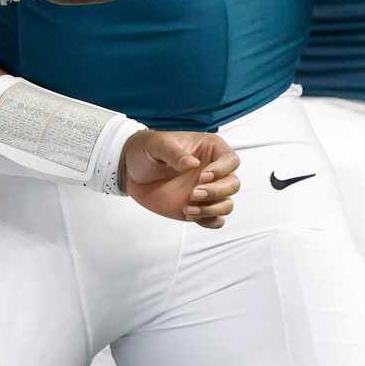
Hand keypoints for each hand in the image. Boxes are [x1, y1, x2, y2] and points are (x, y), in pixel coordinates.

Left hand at [119, 132, 238, 228]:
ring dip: (212, 209)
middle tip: (193, 194)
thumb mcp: (156, 144)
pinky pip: (215, 220)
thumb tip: (192, 163)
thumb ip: (174, 152)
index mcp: (210, 150)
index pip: (231, 160)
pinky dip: (209, 221)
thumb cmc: (146, 150)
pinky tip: (191, 216)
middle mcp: (214, 171)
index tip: (203, 176)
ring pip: (227, 204)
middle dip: (217, 192)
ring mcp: (207, 191)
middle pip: (233, 184)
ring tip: (187, 209)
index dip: (222, 170)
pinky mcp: (198, 208)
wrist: (131, 171)